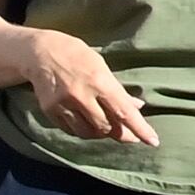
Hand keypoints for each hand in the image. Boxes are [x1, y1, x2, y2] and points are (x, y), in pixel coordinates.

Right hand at [24, 30, 154, 147]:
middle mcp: (81, 96)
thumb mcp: (103, 68)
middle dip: (120, 133)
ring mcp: (63, 105)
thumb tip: (138, 107)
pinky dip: (82, 130)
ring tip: (107, 127)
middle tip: (128, 135)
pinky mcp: (50, 111)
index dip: (140, 129)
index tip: (153, 141)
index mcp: (100, 82)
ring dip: (101, 134)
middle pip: (106, 127)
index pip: (124, 112)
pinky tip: (87, 124)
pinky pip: (71, 130)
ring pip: (88, 133)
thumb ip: (119, 91)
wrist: (41, 53)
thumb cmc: (79, 57)